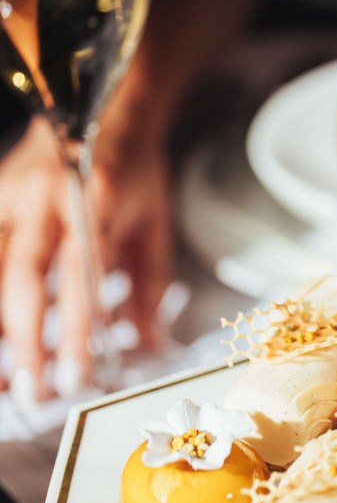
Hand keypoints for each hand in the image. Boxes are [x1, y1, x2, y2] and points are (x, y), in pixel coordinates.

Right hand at [0, 116, 170, 404]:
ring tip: (7, 376)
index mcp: (95, 204)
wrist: (103, 110)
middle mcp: (45, 198)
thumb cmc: (135, 173)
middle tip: (34, 392)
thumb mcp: (156, 227)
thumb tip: (148, 346)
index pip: (82, 281)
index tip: (79, 379)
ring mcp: (10, 192)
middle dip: (26, 342)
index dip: (77, 335)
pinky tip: (0, 332)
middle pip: (24, 280)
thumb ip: (149, 288)